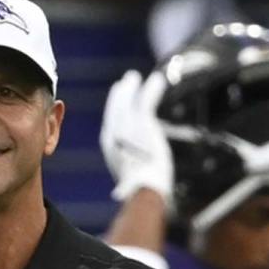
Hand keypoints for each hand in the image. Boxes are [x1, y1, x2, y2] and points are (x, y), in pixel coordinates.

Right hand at [100, 70, 173, 203]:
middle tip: (127, 81)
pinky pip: (147, 100)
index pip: (111, 122)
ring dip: (133, 87)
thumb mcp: (128, 182)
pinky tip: (158, 80)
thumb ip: (127, 177)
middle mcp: (115, 133)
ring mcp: (128, 126)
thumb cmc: (139, 190)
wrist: (143, 187)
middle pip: (116, 107)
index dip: (114, 108)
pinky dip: (152, 89)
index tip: (117, 97)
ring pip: (129, 101)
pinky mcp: (143, 122)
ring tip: (137, 76)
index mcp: (110, 146)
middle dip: (121, 94)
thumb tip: (123, 192)